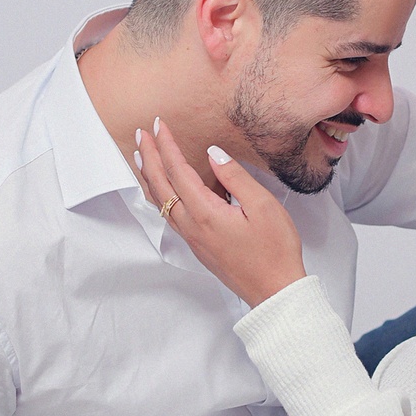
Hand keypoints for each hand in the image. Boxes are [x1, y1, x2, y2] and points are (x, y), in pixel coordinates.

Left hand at [138, 121, 305, 307]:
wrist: (275, 291)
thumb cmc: (274, 251)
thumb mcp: (263, 206)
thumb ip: (235, 177)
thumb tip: (213, 154)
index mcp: (205, 213)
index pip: (177, 171)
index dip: (166, 146)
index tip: (159, 125)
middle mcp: (192, 227)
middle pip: (160, 186)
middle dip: (149, 157)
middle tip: (141, 134)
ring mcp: (193, 239)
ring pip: (160, 203)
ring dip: (149, 177)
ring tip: (141, 157)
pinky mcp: (198, 246)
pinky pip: (170, 215)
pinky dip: (160, 196)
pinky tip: (163, 189)